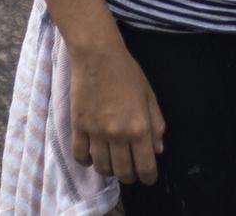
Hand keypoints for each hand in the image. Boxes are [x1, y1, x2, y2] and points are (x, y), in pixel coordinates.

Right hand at [69, 40, 165, 185]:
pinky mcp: (78, 128)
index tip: (148, 178)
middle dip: (130, 176)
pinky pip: (81, 156)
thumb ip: (156, 124)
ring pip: (102, 167)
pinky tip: (93, 156)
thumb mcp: (150, 96)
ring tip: (113, 163)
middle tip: (132, 171)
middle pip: (123, 171)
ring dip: (110, 170)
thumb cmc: (127, 73)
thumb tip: (157, 150)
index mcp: (139, 128)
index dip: (149, 177)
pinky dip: (87, 161)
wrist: (97, 56)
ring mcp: (95, 133)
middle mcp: (117, 135)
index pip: (145, 166)